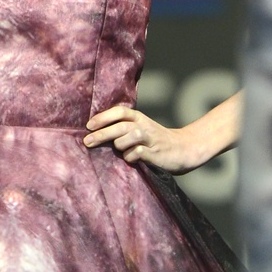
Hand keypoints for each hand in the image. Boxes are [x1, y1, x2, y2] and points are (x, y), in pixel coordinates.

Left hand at [84, 104, 220, 172]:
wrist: (184, 148)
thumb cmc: (155, 141)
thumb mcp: (141, 129)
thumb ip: (123, 129)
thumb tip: (95, 134)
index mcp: (139, 118)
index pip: (120, 112)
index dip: (103, 117)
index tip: (88, 126)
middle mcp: (145, 126)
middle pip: (121, 126)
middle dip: (102, 134)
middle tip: (87, 142)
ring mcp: (151, 139)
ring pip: (130, 136)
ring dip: (120, 144)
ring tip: (119, 150)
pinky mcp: (156, 153)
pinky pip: (138, 153)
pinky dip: (130, 157)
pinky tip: (130, 159)